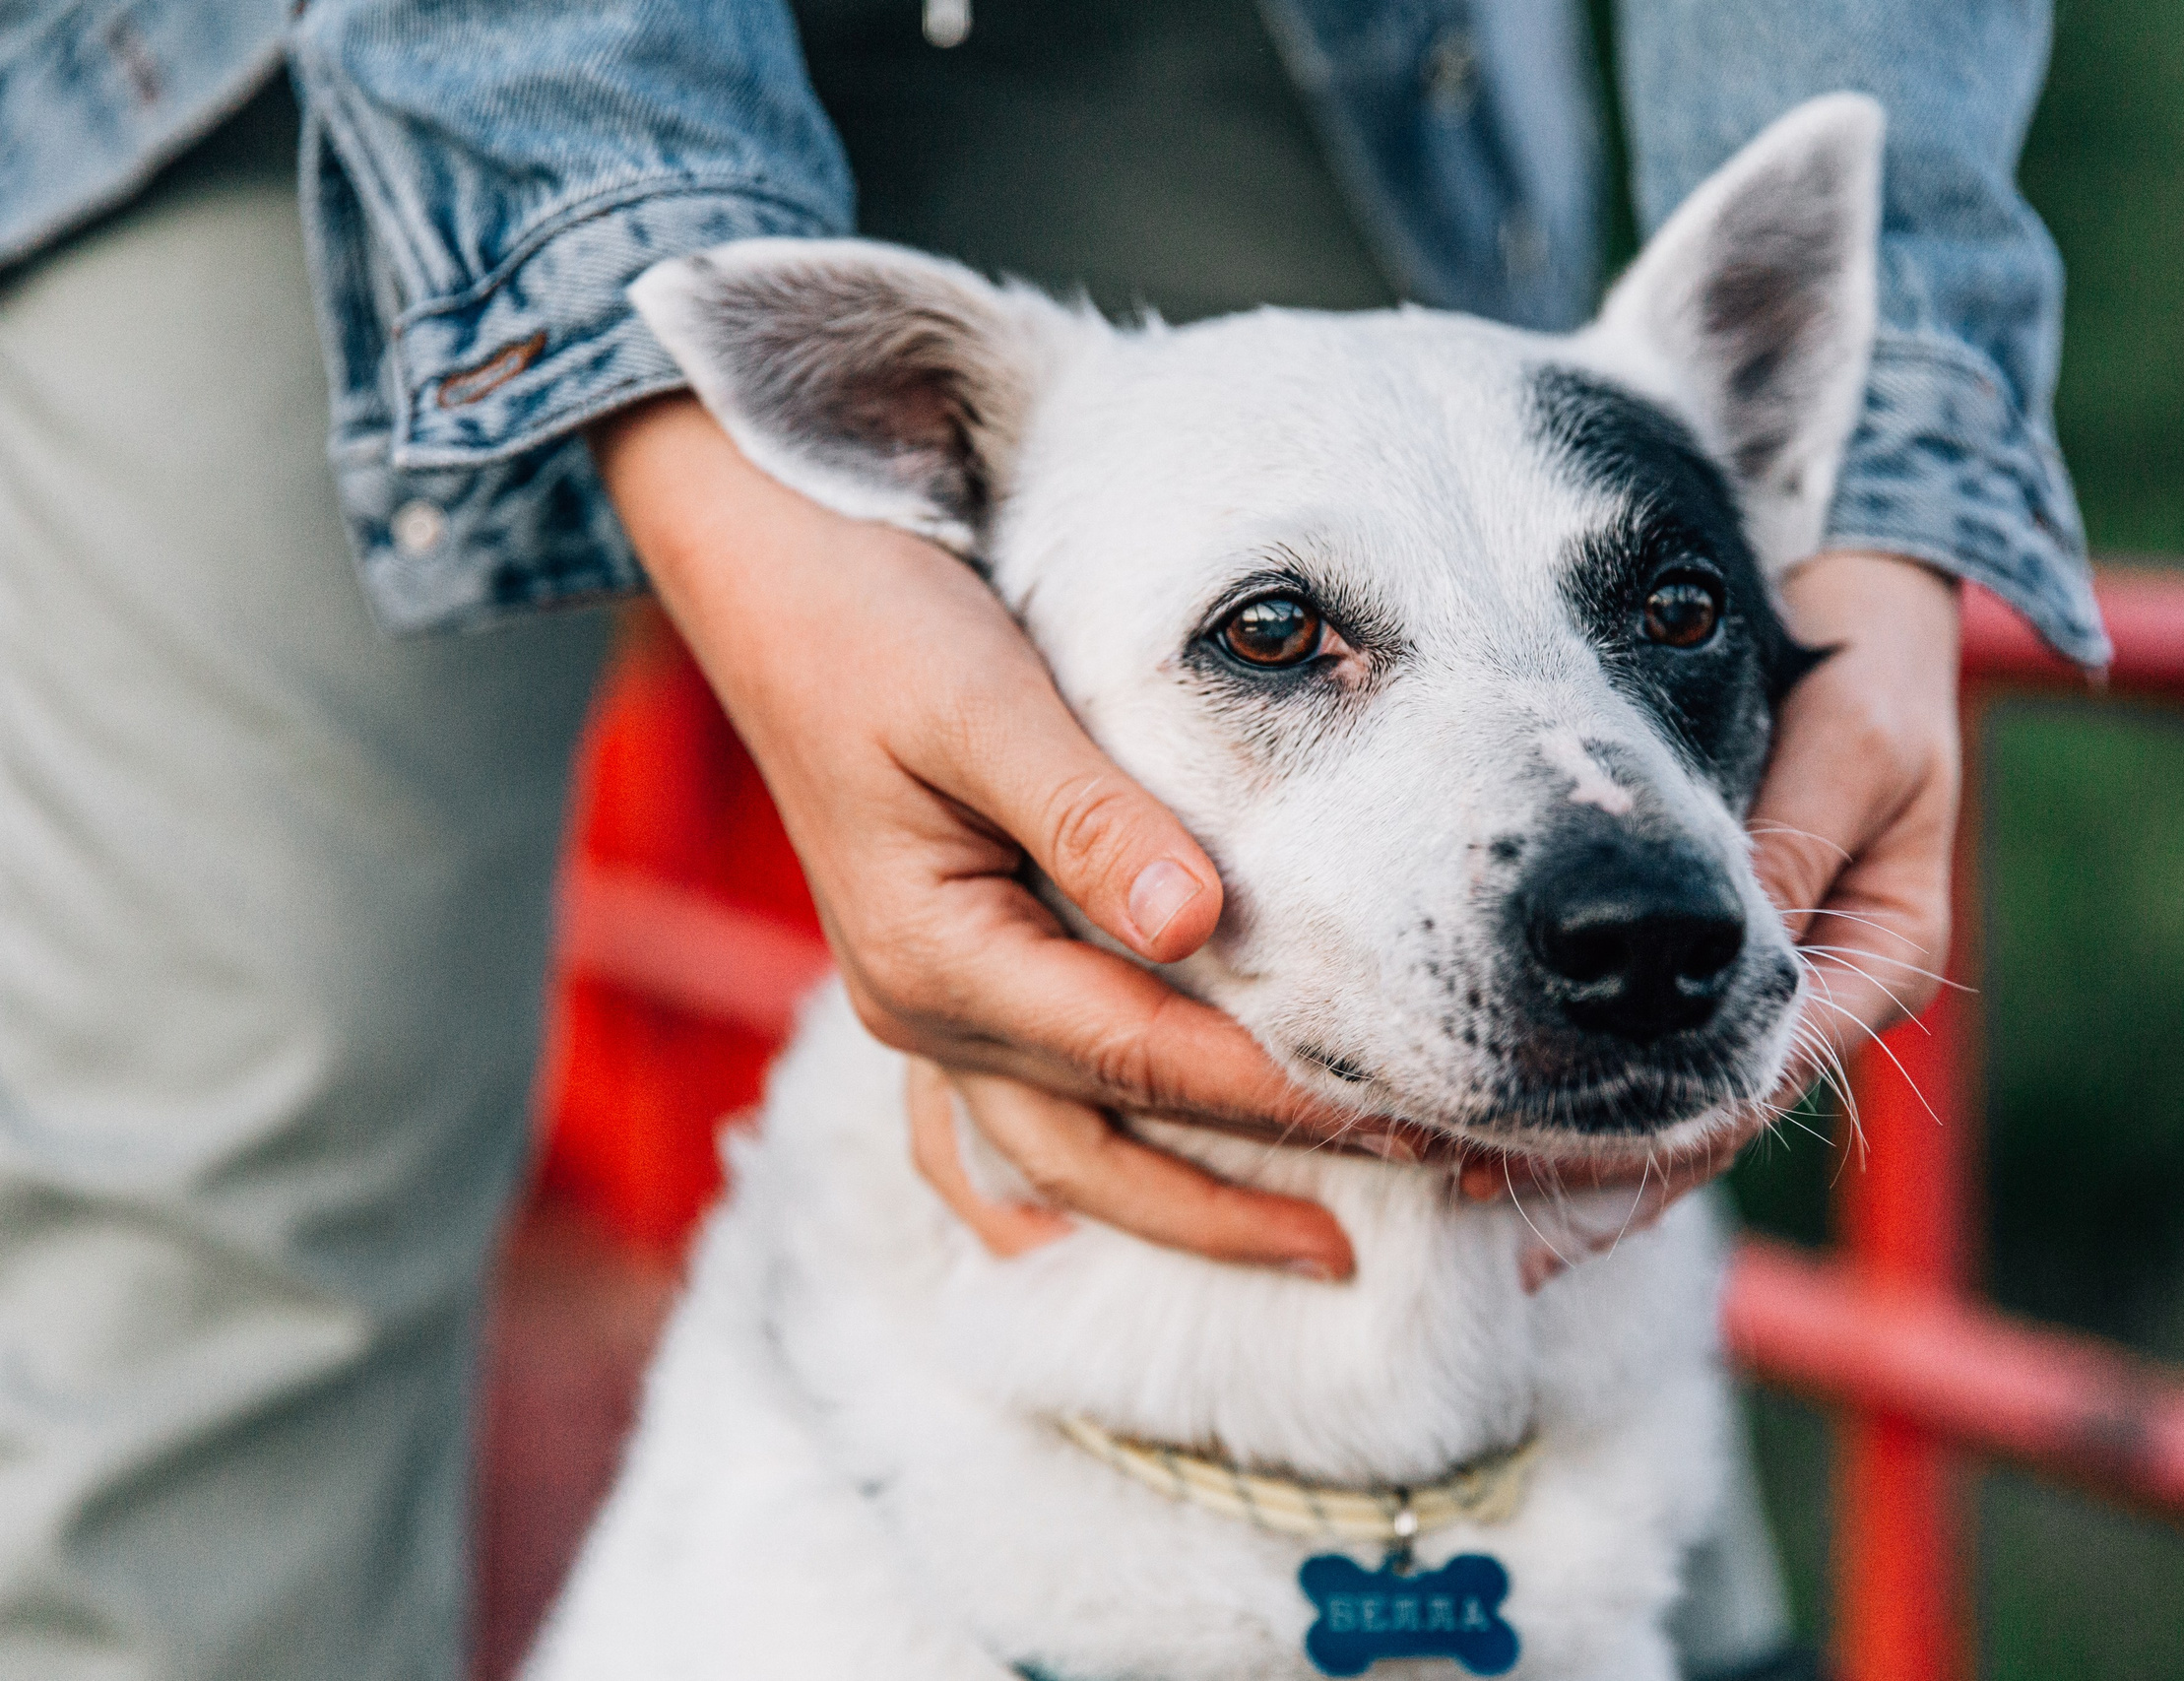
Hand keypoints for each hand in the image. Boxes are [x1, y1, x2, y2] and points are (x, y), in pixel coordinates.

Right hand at [594, 395, 1372, 1279]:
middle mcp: (923, 1011)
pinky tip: (1102, 1223)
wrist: (768, 578)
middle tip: (1389, 1223)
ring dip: (1180, 1206)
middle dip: (1248, 1198)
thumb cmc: (875, 625)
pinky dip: (1066, 1179)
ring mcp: (920, 1007)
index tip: (1402, 1119)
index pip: (1144, 1056)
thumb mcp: (984, 702)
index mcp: (938, 960)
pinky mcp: (936, 975)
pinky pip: (1002, 1121)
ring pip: (1061, 1154)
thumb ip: (1090, 818)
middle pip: (1109, 1143)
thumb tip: (1197, 923)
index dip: (1278, 1097)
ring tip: (1306, 1243)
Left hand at [1515, 549, 1961, 1288]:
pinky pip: (1649, 1055)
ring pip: (1668, 1106)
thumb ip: (1785, 847)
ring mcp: (1778, 992)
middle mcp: (1832, 999)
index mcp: (1883, 955)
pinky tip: (1486, 1127)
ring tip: (1454, 1183)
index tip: (1527, 1153)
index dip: (1641, 1130)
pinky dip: (1576, 1096)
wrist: (1874, 629)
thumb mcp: (1846, 746)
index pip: (1752, 1076)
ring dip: (1569, 1153)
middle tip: (1466, 1195)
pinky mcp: (1723, 970)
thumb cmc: (1866, 674)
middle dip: (1588, 1172)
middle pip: (1701, 1119)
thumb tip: (1715, 949)